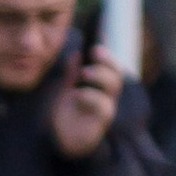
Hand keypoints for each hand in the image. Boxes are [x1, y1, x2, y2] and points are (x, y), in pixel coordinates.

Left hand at [48, 43, 123, 159]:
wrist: (59, 145)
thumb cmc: (63, 117)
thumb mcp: (62, 91)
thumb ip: (69, 74)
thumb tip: (75, 53)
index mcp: (95, 84)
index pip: (105, 63)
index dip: (106, 48)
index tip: (101, 31)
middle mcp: (103, 94)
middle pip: (115, 72)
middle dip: (107, 59)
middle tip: (95, 51)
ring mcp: (104, 107)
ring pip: (113, 86)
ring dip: (101, 75)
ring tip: (85, 72)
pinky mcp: (100, 123)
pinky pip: (104, 107)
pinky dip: (92, 97)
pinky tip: (78, 95)